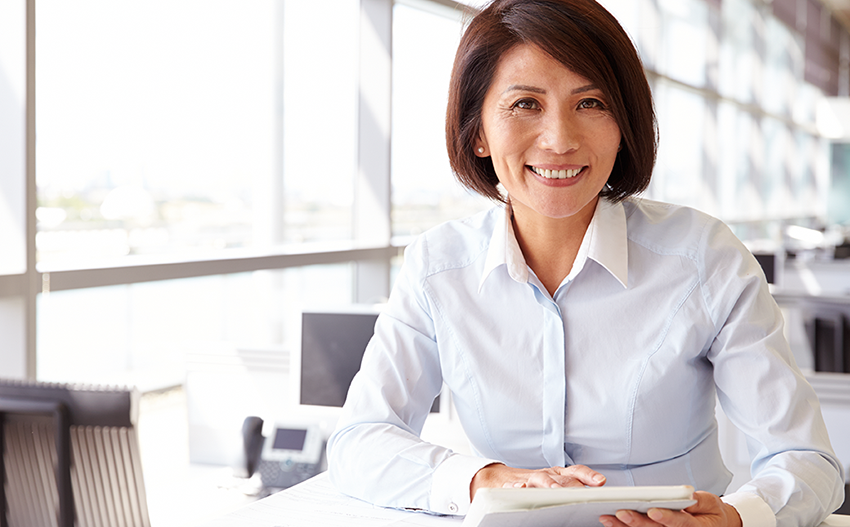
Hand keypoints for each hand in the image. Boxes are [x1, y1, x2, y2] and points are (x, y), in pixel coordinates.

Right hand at [470, 463, 605, 499]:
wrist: (499, 478)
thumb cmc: (533, 485)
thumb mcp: (553, 484)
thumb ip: (572, 486)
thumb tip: (595, 492)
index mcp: (557, 475)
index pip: (576, 471)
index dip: (588, 475)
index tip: (600, 481)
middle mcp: (545, 475)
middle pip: (561, 477)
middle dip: (571, 484)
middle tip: (581, 492)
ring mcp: (529, 480)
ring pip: (540, 480)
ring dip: (548, 484)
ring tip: (555, 491)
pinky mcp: (511, 486)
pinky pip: (513, 486)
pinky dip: (517, 487)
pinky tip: (521, 490)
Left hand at [598, 491, 741, 526]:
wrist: (714, 524)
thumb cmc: (710, 512)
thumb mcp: (711, 503)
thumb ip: (700, 501)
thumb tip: (689, 496)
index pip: (680, 523)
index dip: (667, 518)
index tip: (653, 511)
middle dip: (637, 522)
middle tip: (620, 512)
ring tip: (607, 518)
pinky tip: (610, 522)